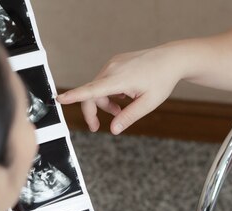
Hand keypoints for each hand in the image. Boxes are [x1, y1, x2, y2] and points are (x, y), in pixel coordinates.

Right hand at [57, 45, 183, 134]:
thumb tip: (114, 130)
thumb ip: (129, 117)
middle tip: (96, 128)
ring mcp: (113, 64)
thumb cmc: (162, 80)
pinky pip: (105, 80)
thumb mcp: (148, 103)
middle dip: (93, 110)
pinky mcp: (115, 62)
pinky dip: (110, 92)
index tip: (59, 99)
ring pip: (98, 87)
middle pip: (92, 93)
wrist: (171, 59)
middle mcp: (112, 69)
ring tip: (119, 110)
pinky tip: (124, 96)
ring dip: (104, 102)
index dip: (75, 96)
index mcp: (119, 79)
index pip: (92, 90)